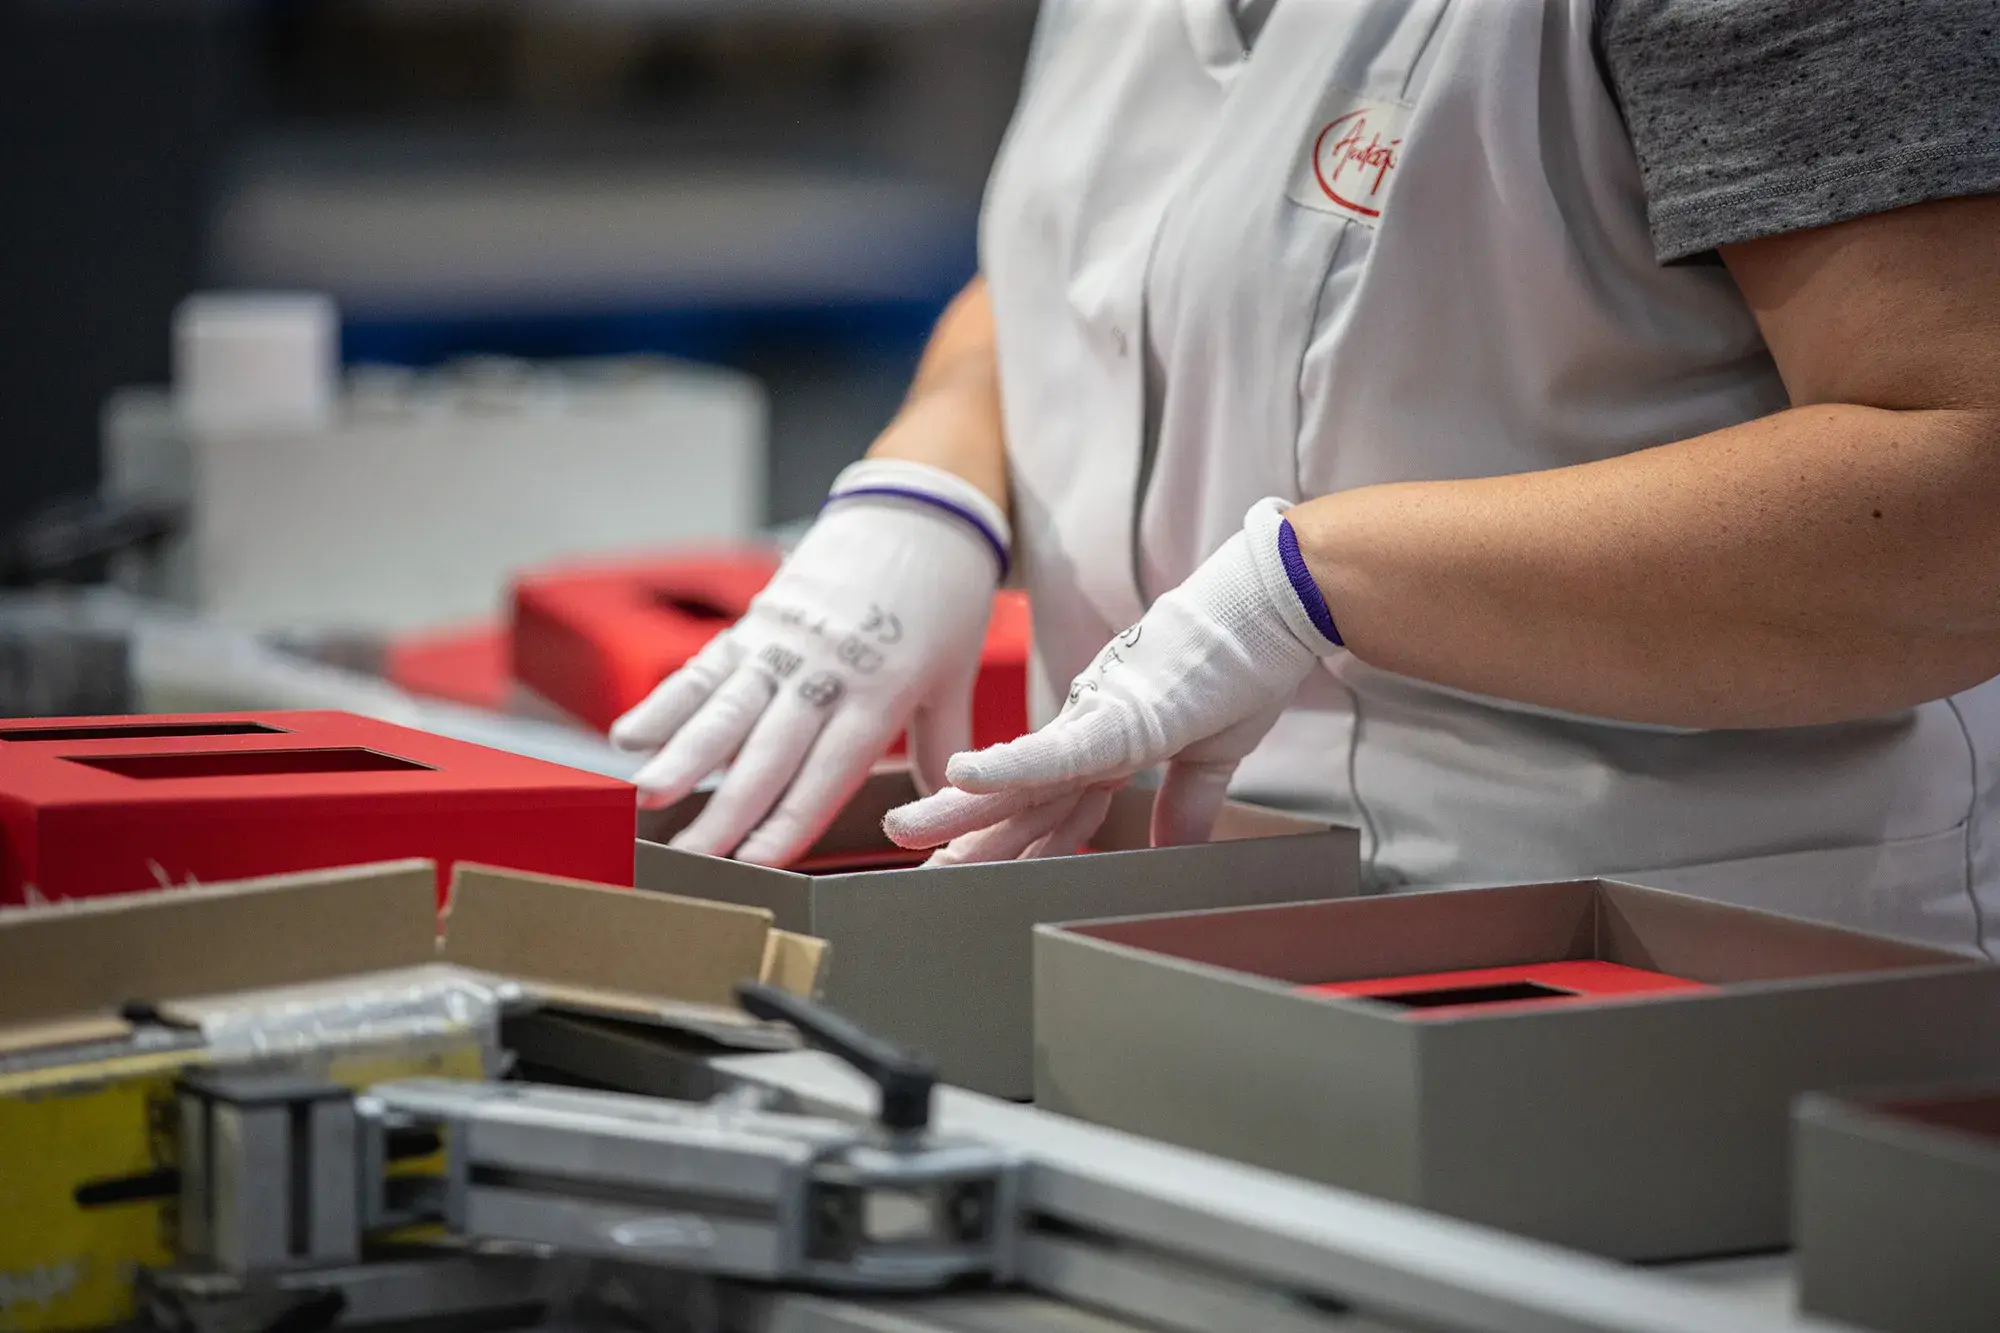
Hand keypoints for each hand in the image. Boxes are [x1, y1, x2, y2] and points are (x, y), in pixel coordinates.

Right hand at [611, 459, 1008, 864]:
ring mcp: (786, 643)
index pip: (828, 770)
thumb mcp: (954, 675)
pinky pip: (707, 666)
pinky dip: (666, 701)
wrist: (923, 508)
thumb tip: (948, 812)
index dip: (790, 819)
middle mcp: (825, 670)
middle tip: (690, 857)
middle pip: (768, 752)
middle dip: (727, 810)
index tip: (757, 862)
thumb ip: (942, 746)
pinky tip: (630, 736)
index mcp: (881, 692)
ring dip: (683, 755)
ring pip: (727, 708)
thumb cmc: (945, 598)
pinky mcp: (760, 618)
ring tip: (647, 797)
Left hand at [883, 498, 1342, 861]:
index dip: (1013, 841)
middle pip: (1019, 797)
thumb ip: (1185, 805)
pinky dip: (1009, 766)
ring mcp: (1097, 720)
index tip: (969, 868)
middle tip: (914, 863)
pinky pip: (1057, 751)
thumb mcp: (1212, 757)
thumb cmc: (1243, 669)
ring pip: (1020, 778)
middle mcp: (1090, 731)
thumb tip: (1172, 851)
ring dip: (962, 808)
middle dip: (967, 834)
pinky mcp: (1117, 715)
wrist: (1271, 613)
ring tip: (908, 830)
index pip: (1053, 804)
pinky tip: (963, 776)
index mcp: (1111, 743)